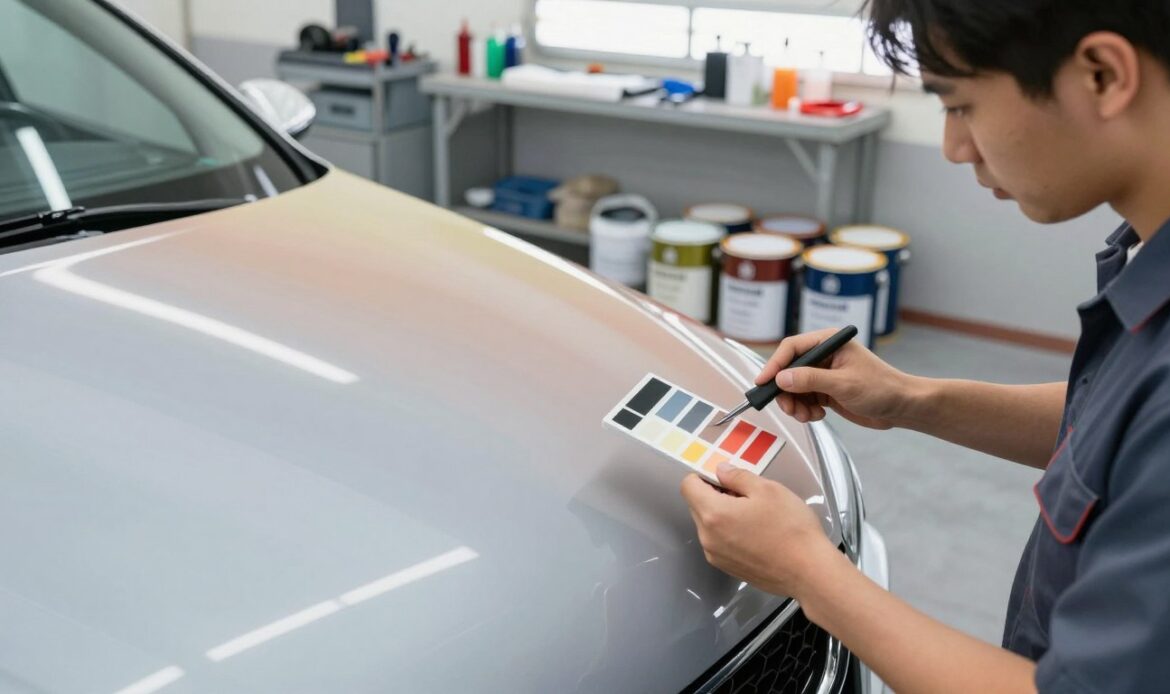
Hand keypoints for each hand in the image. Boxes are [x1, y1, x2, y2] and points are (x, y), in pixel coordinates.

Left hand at [680, 462, 838, 598]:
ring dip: (722, 515)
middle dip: (714, 495)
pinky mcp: (727, 568)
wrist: (809, 572)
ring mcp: (716, 556)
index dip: (703, 476)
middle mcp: (707, 537)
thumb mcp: (768, 489)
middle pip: (696, 506)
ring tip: (753, 516)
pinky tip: (755, 534)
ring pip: (707, 525)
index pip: (688, 486)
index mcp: (713, 514)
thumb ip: (737, 476)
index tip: (725, 478)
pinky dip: (728, 533)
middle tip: (745, 495)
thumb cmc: (791, 528)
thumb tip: (720, 471)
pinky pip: (718, 543)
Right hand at [757, 327, 917, 428]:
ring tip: (807, 415)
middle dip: (785, 391)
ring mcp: (823, 373)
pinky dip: (804, 409)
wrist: (901, 407)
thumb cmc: (881, 388)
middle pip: (788, 370)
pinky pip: (803, 399)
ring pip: (793, 387)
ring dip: (795, 404)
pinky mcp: (825, 390)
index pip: (792, 348)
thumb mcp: (844, 384)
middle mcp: (823, 355)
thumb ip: (810, 380)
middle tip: (789, 408)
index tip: (763, 383)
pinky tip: (817, 415)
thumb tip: (781, 379)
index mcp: (828, 342)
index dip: (775, 365)